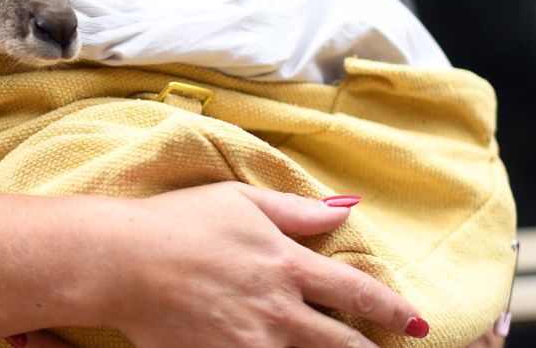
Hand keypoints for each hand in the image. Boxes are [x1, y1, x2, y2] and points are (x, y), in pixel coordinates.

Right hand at [99, 182, 426, 346]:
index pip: (355, 292)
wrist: (121, 261)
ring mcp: (251, 343)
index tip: (414, 322)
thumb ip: (296, 211)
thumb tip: (343, 209)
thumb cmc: (178, 222)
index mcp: (286, 264)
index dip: (391, 310)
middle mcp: (278, 309)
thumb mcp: (240, 201)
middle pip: (342, 344)